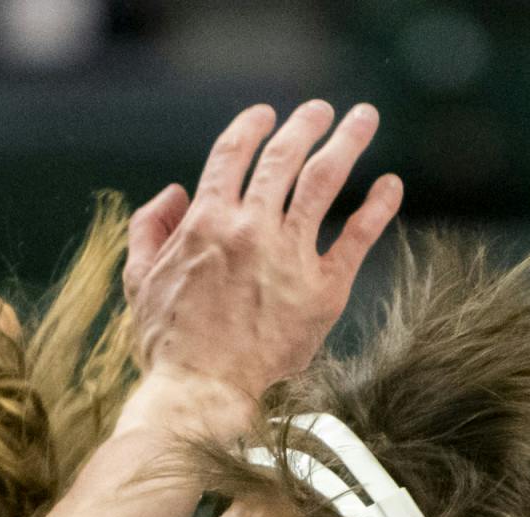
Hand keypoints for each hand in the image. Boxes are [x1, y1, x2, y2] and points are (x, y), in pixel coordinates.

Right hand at [125, 100, 401, 400]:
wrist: (200, 393)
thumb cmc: (168, 344)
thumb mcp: (139, 281)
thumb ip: (149, 229)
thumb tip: (171, 194)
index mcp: (205, 222)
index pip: (232, 154)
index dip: (250, 128)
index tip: (265, 116)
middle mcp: (250, 229)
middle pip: (283, 158)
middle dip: (305, 124)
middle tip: (320, 110)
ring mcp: (289, 257)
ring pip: (322, 181)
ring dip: (346, 143)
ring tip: (363, 120)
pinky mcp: (323, 290)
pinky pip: (357, 238)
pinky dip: (377, 207)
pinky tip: (390, 186)